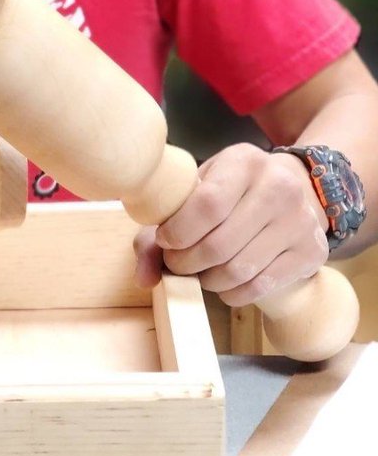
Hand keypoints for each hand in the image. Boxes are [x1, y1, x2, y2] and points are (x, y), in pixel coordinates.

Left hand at [133, 142, 329, 306]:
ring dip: (209, 280)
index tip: (166, 240)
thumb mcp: (199, 189)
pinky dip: (233, 292)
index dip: (179, 231)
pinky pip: (261, 285)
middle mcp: (279, 188)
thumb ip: (161, 227)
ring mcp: (301, 221)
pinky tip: (224, 283)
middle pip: (220, 244)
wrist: (295, 188)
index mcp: (244, 162)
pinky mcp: (312, 252)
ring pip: (239, 269)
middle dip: (187, 263)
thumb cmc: (233, 189)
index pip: (207, 205)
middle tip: (177, 263)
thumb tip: (143, 277)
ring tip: (200, 271)